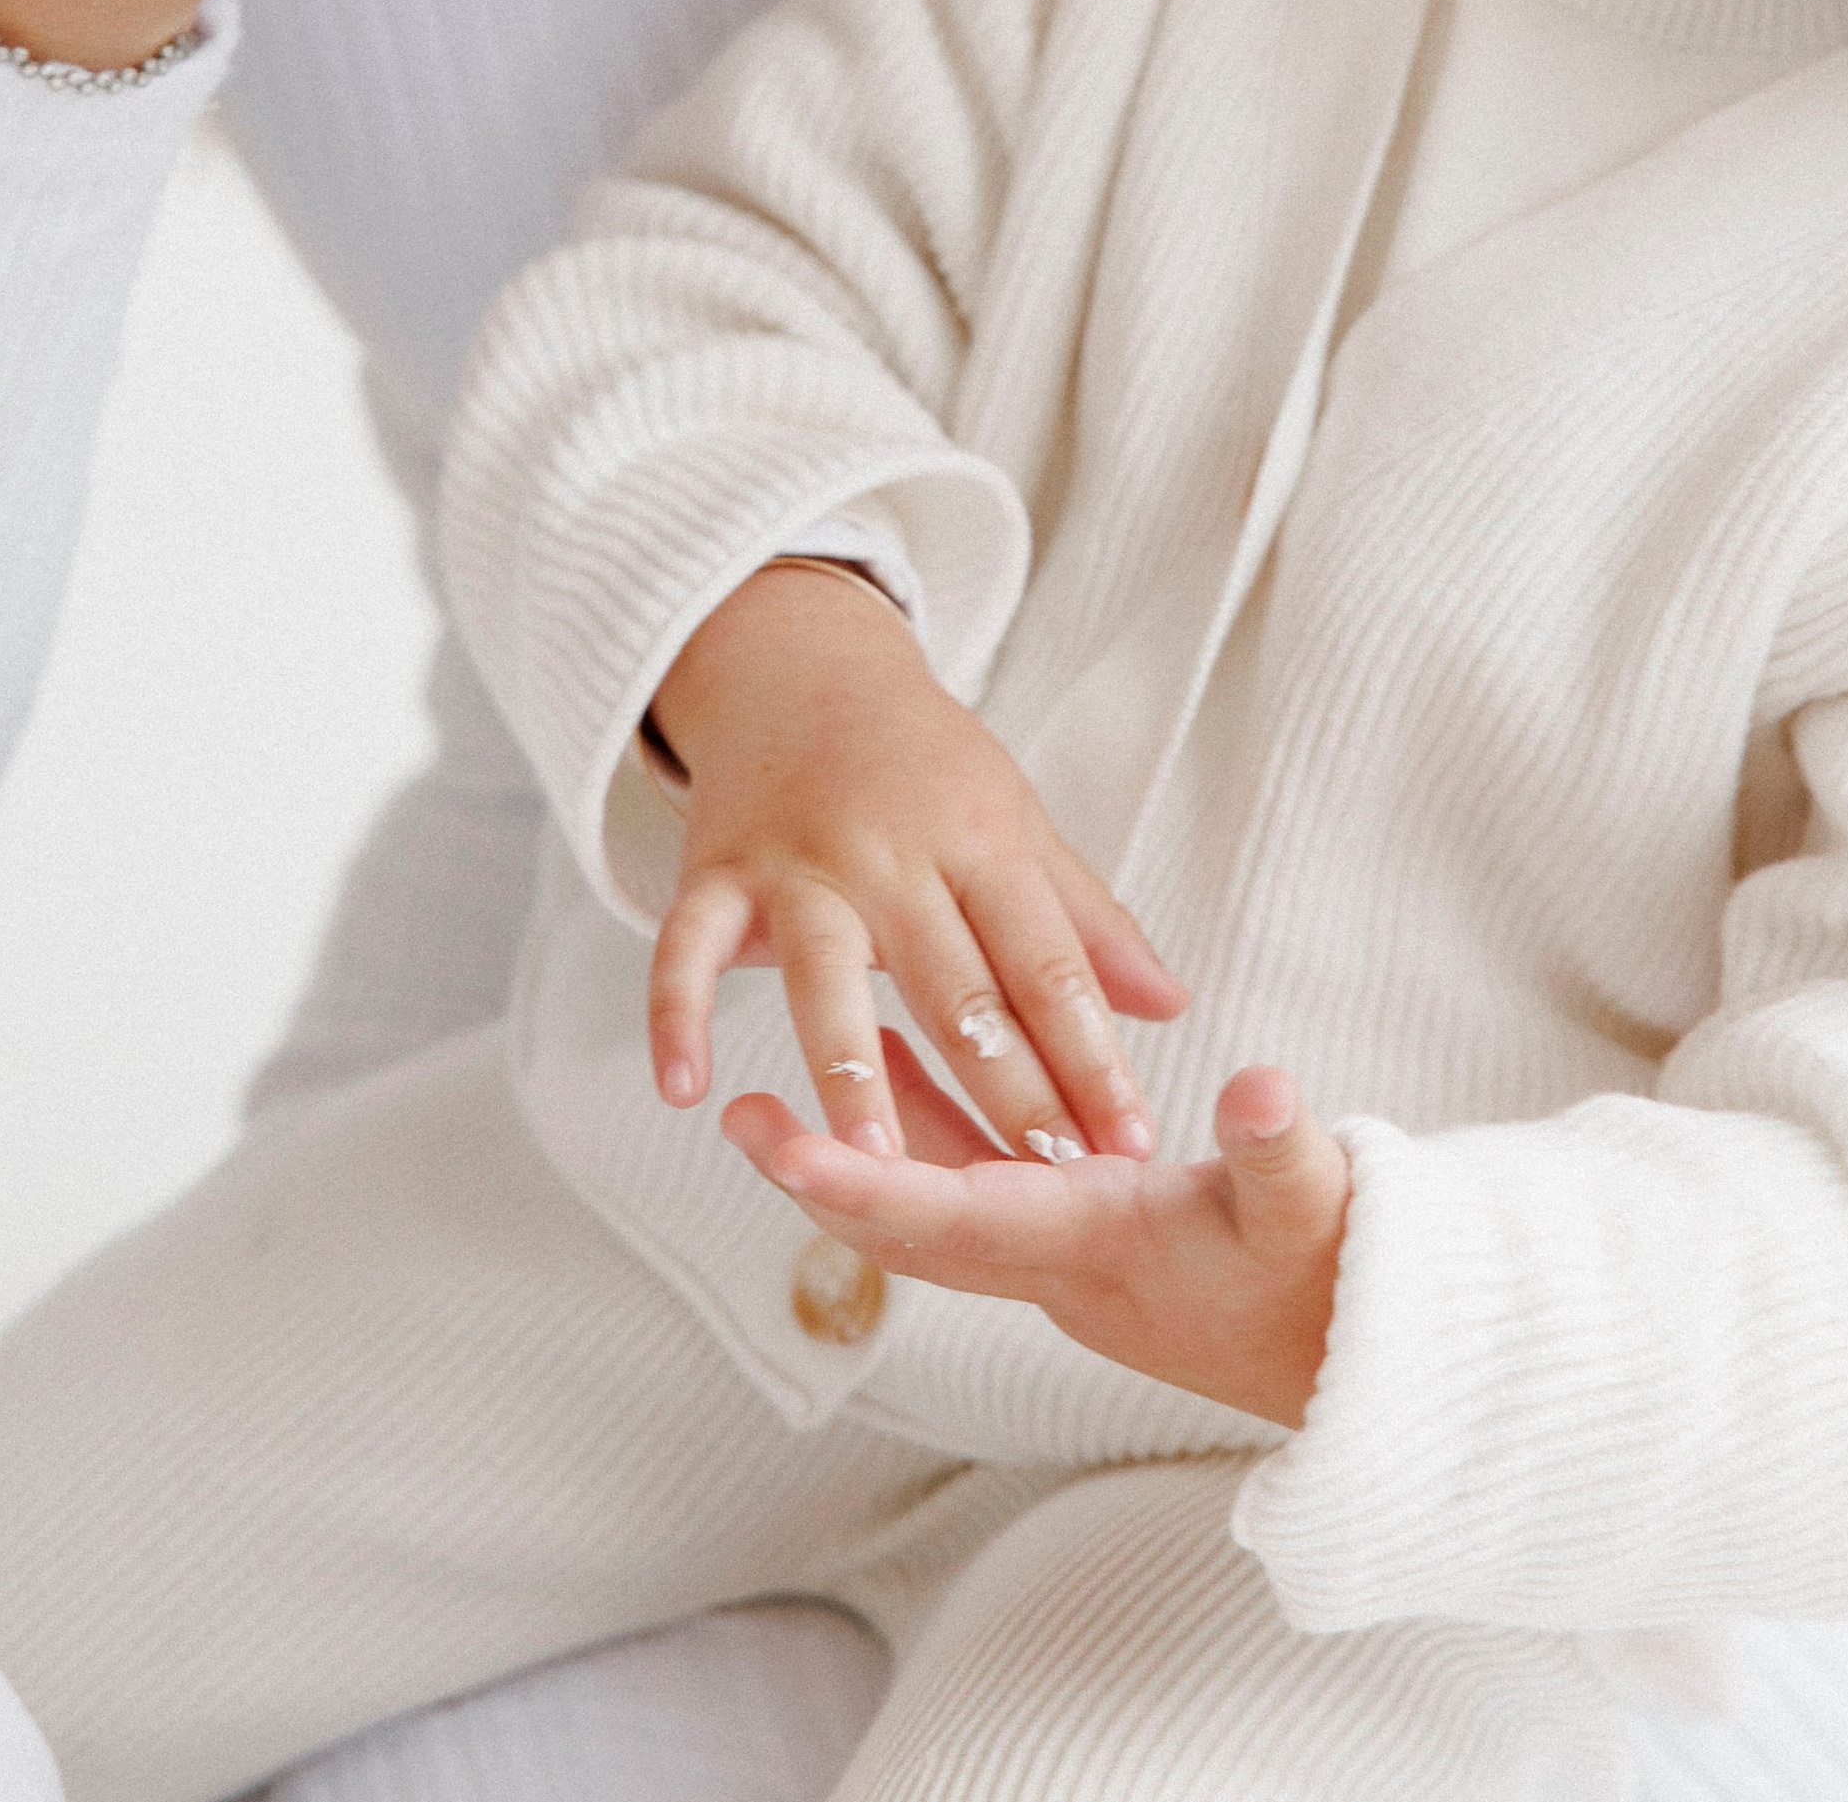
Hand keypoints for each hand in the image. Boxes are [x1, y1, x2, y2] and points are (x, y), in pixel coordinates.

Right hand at [645, 562, 1186, 1168]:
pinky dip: (675, 1014)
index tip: (1132, 1143)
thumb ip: (1085, 920)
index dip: (1093, 1056)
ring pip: (825, 974)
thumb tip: (1172, 1005)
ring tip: (876, 1166)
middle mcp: (891, 852)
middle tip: (1042, 1182)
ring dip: (850, 1069)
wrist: (799, 666)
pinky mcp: (716, 870)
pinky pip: (688, 948)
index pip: (1046, 963)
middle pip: (954, 985)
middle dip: (1003, 1087)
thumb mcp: (1014, 822)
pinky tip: (682, 1090)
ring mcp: (798, 862)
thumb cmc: (922, 764)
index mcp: (979, 838)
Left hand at [726, 1035, 1350, 1431]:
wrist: (1367, 1359)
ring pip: (936, 1198)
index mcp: (1097, 1246)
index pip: (957, 1216)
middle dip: (823, 1172)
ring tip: (789, 1078)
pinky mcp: (1084, 1234)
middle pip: (911, 1223)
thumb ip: (1279, 1151)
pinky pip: (981, 1177)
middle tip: (738, 1117)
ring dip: (864, 1143)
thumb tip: (1260, 1094)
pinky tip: (909, 1059)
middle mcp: (1059, 1260)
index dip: (867, 1181)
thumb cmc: (1336, 1277)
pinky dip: (934, 1124)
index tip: (786, 1149)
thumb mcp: (1317, 1205)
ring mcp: (1065, 1252)